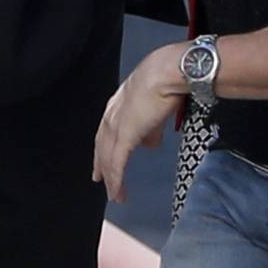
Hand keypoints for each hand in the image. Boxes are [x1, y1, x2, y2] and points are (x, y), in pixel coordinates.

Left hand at [92, 44, 185, 201]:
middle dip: (101, 164)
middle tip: (100, 179)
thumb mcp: (158, 105)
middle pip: (102, 145)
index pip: (107, 129)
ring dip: (110, 178)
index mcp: (120, 103)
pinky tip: (117, 192)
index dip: (105, 145)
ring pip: (107, 157)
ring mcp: (117, 125)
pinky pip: (117, 164)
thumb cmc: (167, 80)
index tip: (104, 159)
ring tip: (114, 194)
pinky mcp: (125, 136)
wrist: (167, 73)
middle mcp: (113, 114)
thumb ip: (152, 125)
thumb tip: (151, 142)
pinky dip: (116, 180)